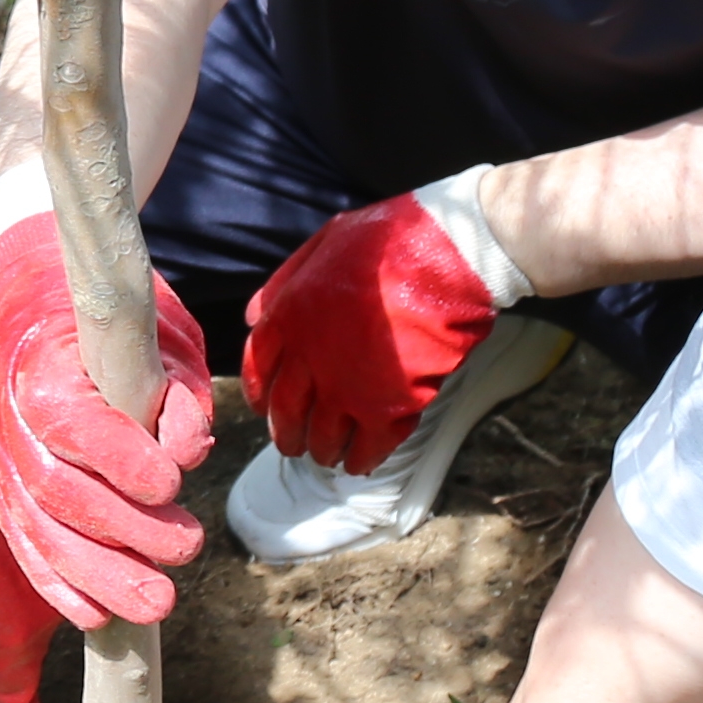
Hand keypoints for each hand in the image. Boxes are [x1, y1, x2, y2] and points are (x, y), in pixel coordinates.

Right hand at [0, 217, 212, 628]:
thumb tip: (187, 456)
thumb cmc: (96, 310)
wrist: (18, 293)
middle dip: (124, 534)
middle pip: (55, 491)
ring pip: (36, 531)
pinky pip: (20, 542)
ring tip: (156, 606)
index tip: (171, 483)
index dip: (122, 461)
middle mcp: (1, 417)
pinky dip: (57, 584)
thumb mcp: (152, 327)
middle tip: (185, 550)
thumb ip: (173, 391)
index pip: (72, 423)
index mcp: (37, 363)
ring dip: (98, 577)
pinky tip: (96, 616)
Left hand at [247, 183, 520, 474]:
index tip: (264, 408)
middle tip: (292, 446)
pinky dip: (362, 459)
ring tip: (326, 456)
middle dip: (286, 435)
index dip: (260, 395)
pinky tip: (361, 463)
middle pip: (286, 413)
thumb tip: (252, 317)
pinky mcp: (389, 408)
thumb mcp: (324, 242)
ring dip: (321, 451)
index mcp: (289, 316)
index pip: (258, 370)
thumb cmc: (392, 238)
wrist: (450, 254)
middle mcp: (309, 358)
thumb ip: (285, 282)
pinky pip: (368, 446)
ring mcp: (347, 387)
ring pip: (322, 436)